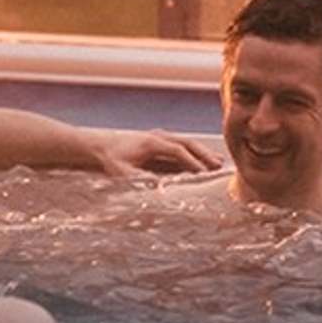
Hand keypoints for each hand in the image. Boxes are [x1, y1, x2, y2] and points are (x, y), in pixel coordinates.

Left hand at [95, 128, 217, 174]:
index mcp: (151, 143)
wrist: (103, 146)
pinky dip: (194, 152)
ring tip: (218, 163)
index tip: (204, 173)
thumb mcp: (122, 173)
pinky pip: (182, 145)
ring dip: (202, 152)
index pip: (178, 150)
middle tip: (218, 166)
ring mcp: (161, 136)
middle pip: (187, 143)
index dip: (192, 161)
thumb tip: (156, 187)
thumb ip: (139, 179)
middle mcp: (159, 136)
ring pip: (187, 142)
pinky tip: (203, 161)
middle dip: (204, 154)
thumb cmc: (112, 160)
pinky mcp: (161, 141)